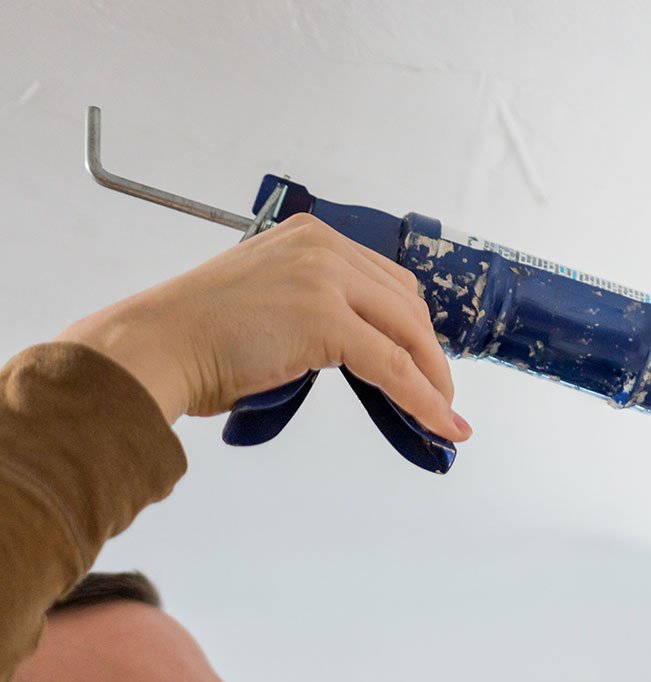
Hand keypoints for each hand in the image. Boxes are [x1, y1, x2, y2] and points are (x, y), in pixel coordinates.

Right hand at [56, 214, 468, 440]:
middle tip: (440, 394)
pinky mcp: (326, 319)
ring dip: (433, 378)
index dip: (414, 327)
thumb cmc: (199, 337)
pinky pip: (393, 365)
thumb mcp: (270, 299)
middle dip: (429, 354)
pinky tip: (441, 423)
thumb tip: (362, 347)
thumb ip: (317, 306)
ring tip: (443, 414)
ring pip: (408, 334)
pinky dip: (423, 398)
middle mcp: (323, 246)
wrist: (155, 347)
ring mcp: (326, 278)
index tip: (428, 362)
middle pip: (406, 304)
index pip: (387, 281)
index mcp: (311, 236)